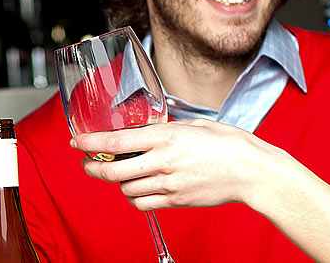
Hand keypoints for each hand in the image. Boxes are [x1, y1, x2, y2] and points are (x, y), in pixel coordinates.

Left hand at [71, 119, 296, 210]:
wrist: (253, 171)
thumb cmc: (229, 144)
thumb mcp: (195, 124)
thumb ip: (167, 128)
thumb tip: (147, 129)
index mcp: (166, 137)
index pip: (116, 141)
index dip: (90, 142)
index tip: (76, 142)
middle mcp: (163, 161)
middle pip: (113, 171)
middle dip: (94, 168)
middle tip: (88, 164)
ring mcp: (169, 184)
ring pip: (126, 189)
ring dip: (117, 183)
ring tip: (120, 174)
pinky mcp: (176, 200)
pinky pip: (143, 204)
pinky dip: (134, 198)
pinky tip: (138, 189)